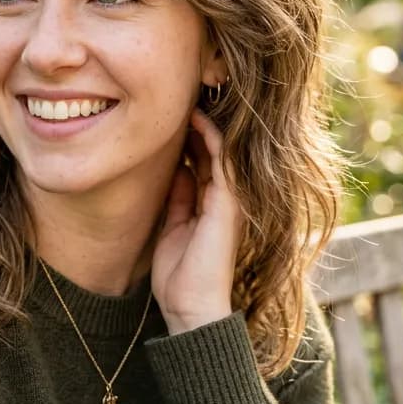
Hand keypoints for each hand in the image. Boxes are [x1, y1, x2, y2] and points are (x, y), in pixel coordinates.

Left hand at [152, 109, 242, 334]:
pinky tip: (197, 118)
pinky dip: (211, 138)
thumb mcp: (172, 228)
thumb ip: (178, 198)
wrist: (192, 309)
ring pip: (223, 150)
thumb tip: (175, 169)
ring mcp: (231, 201)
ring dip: (206, 123)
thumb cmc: (179, 277)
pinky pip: (224, 162)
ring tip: (190, 97)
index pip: (204, 159)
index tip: (173, 111)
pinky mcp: (230, 204)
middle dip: (199, 123)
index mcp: (211, 205)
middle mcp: (225, 200)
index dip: (190, 134)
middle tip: (182, 94)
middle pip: (214, 150)